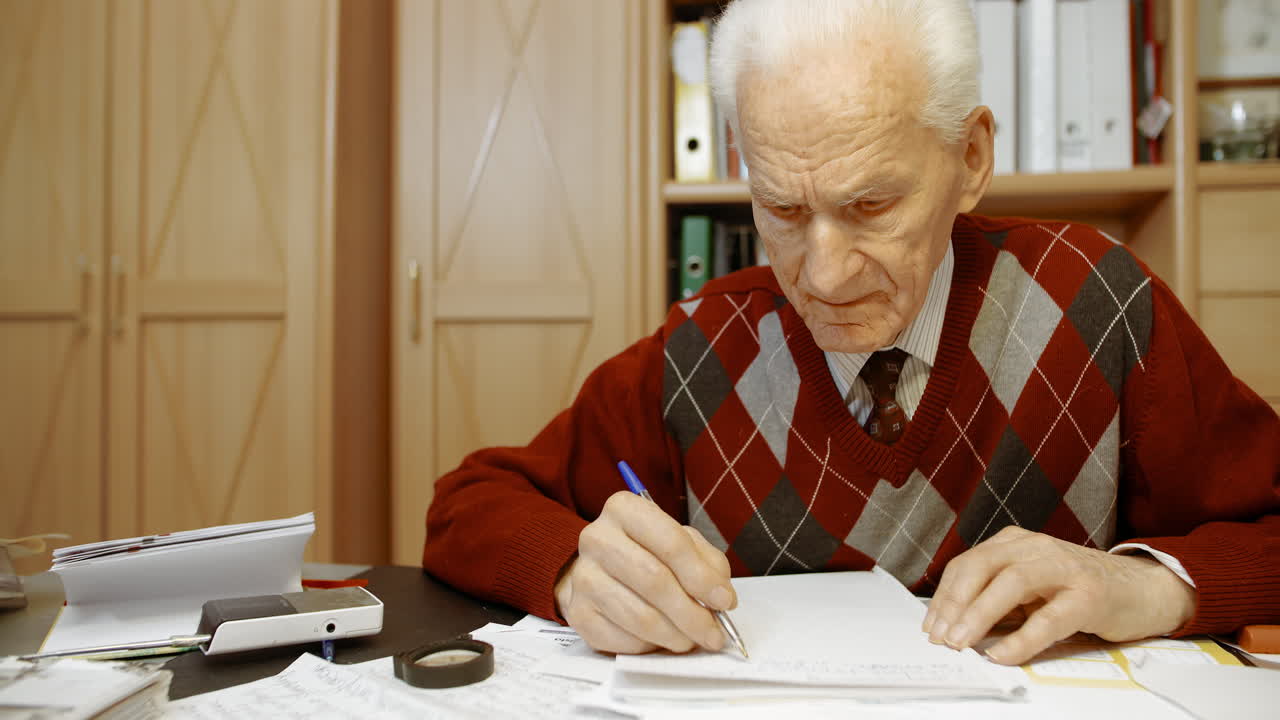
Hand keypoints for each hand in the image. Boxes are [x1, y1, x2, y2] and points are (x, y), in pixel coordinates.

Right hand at [554, 491, 735, 653]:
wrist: (598, 569)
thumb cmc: (647, 552)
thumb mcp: (681, 542)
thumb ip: (707, 563)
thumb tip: (720, 598)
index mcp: (624, 509)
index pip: (671, 543)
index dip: (703, 577)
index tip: (725, 601)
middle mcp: (597, 538)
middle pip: (655, 581)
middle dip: (692, 614)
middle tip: (714, 633)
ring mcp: (582, 577)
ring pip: (640, 616)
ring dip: (675, 635)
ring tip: (692, 639)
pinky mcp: (578, 613)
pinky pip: (623, 638)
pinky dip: (650, 645)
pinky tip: (661, 638)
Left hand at [923, 526, 1196, 664]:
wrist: (1142, 589)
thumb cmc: (1078, 589)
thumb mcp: (1031, 585)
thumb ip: (997, 597)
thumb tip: (953, 627)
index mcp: (1016, 543)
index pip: (968, 564)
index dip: (944, 596)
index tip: (930, 627)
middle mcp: (1036, 547)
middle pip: (982, 567)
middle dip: (954, 603)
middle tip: (940, 637)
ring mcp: (1064, 568)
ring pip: (1011, 583)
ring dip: (980, 614)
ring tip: (962, 643)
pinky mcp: (1089, 596)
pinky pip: (1049, 618)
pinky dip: (1021, 639)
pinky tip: (1002, 655)